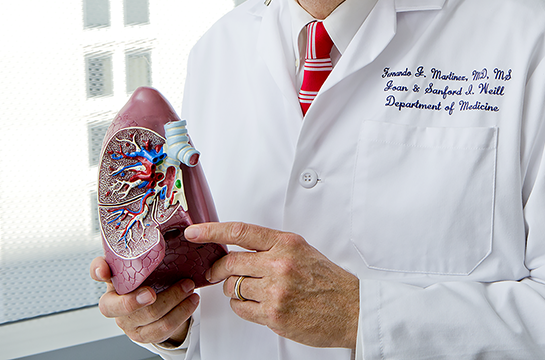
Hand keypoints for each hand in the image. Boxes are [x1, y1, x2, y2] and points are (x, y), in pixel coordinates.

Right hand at [89, 256, 198, 346]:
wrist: (159, 305)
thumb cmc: (151, 279)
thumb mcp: (147, 263)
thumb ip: (147, 250)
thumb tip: (161, 225)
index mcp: (113, 279)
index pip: (97, 272)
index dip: (98, 271)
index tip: (105, 270)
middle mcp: (115, 302)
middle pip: (118, 306)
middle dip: (136, 300)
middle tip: (152, 292)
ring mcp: (128, 321)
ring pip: (148, 316)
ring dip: (172, 300)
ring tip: (188, 287)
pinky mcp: (144, 334)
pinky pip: (163, 328)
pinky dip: (181, 313)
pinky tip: (191, 301)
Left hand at [185, 222, 358, 348]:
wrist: (350, 308)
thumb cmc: (327, 281)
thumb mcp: (302, 252)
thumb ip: (272, 248)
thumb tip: (240, 250)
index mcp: (286, 244)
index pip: (240, 232)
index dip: (212, 231)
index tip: (195, 232)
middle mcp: (279, 264)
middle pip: (230, 263)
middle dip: (218, 270)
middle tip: (216, 273)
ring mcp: (275, 290)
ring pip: (232, 288)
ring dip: (233, 291)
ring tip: (249, 291)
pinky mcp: (273, 314)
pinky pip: (240, 309)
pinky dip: (242, 307)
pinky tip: (255, 305)